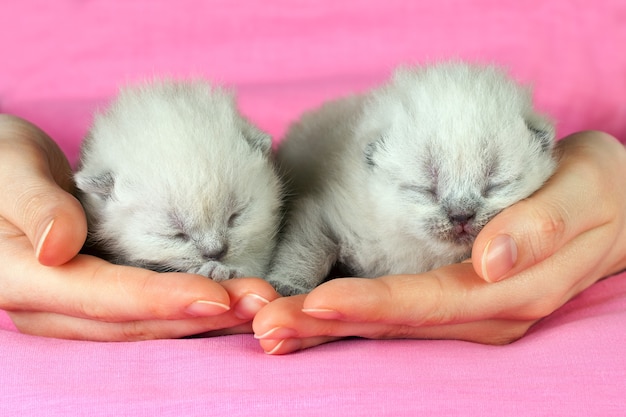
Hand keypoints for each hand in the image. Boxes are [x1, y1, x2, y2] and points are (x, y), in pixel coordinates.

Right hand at [0, 115, 278, 340]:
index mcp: (23, 280)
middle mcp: (50, 305)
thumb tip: (59, 249)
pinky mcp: (96, 288)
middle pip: (133, 320)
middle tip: (259, 303)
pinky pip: (144, 303)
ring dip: (203, 315)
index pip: (103, 296)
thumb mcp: (5, 170)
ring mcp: (74, 302)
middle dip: (199, 316)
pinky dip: (186, 301)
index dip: (162, 300)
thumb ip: (32, 206)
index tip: (219, 297)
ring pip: (143, 320)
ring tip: (256, 302)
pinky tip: (228, 294)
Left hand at [253, 131, 625, 353]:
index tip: (314, 303)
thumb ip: (542, 225)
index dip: (372, 306)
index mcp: (511, 294)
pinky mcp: (453, 300)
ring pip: (388, 326)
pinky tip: (306, 311)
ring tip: (267, 327)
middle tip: (264, 327)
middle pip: (395, 326)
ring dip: (325, 328)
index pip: (430, 304)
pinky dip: (348, 314)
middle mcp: (483, 315)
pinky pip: (395, 312)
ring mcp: (466, 314)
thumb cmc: (594, 191)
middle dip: (327, 327)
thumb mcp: (584, 192)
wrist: (610, 205)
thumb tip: (492, 260)